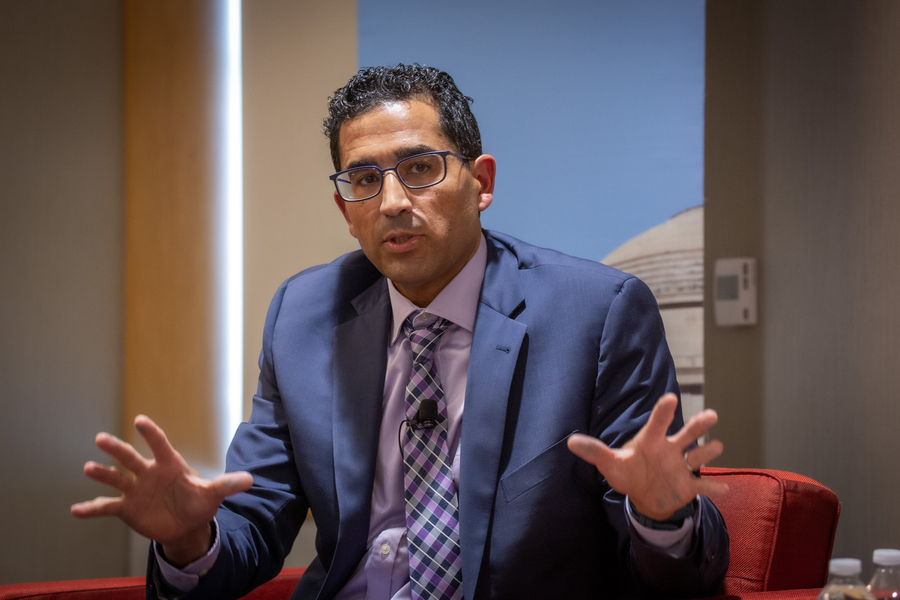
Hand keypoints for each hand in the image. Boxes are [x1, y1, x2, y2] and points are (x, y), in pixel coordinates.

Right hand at [71, 415, 252, 565]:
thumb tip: (251, 480)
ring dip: (102, 474)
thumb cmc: (198, 502)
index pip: (159, 444)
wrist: (185, 525)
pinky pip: (106, 506)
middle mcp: (148, 473)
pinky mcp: (126, 508)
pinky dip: (91, 508)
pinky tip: (75, 510)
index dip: (151, 433)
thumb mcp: (213, 494)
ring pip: (115, 478)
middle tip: (101, 438)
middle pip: (130, 458)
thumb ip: (227, 485)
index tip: (141, 420)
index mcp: (169, 464)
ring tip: (89, 468)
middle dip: (117, 449)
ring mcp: (135, 489)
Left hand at [567, 393, 727, 520]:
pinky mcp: (688, 486)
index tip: (670, 398)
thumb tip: (570, 442)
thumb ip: (594, 452)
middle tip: (711, 415)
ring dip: (707, 453)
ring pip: (697, 457)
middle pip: (686, 435)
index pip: (657, 423)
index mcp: (651, 441)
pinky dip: (712, 488)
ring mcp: (681, 467)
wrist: (644, 496)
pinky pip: (702, 487)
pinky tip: (723, 489)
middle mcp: (670, 450)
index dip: (663, 412)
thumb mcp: (610, 463)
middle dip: (698, 425)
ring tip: (716, 446)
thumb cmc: (629, 472)